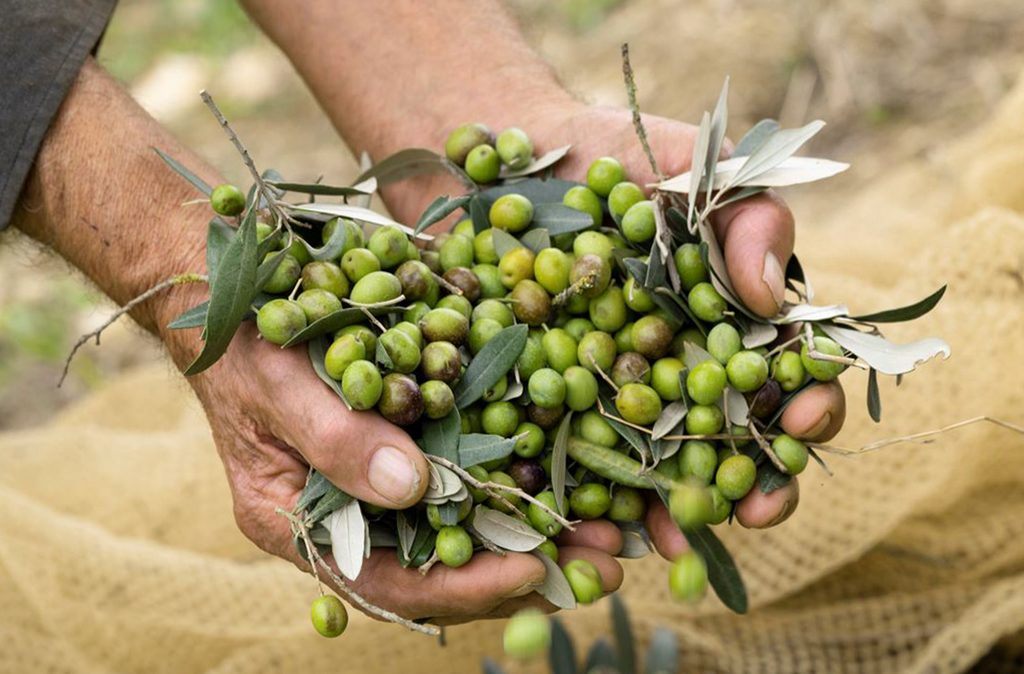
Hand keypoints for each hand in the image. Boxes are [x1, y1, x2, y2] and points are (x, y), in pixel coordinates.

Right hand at [169, 317, 622, 623]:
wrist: (228, 290)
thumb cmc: (242, 337)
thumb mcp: (278, 383)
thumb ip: (335, 438)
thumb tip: (411, 487)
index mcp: (299, 522)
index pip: (391, 580)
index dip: (465, 584)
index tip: (535, 570)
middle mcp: (345, 516)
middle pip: (442, 568)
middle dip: (524, 570)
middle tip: (606, 563)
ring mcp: (376, 484)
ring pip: (464, 531)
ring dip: (536, 534)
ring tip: (612, 533)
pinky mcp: (404, 446)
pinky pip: (466, 482)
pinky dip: (518, 486)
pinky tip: (572, 478)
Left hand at [536, 103, 846, 558]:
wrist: (497, 161)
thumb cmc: (604, 155)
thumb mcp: (684, 164)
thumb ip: (743, 213)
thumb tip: (769, 293)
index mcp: (726, 319)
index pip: (786, 372)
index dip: (806, 402)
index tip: (805, 421)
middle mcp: (680, 368)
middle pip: (732, 438)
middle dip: (752, 481)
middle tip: (755, 509)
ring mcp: (615, 395)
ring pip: (658, 468)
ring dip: (676, 512)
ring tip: (678, 540)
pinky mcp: (549, 408)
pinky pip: (572, 466)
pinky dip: (586, 504)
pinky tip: (593, 535)